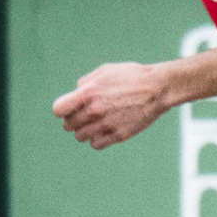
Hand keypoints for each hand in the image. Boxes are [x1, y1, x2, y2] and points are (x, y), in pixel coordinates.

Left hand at [53, 62, 173, 148]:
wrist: (158, 88)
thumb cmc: (131, 77)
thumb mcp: (105, 71)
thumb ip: (86, 83)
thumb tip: (75, 93)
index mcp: (88, 92)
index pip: (59, 110)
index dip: (62, 109)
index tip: (70, 107)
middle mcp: (95, 110)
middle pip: (68, 125)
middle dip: (73, 119)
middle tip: (85, 114)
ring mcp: (106, 124)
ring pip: (80, 137)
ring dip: (84, 130)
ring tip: (95, 122)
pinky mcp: (118, 135)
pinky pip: (96, 144)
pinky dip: (97, 139)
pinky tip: (104, 130)